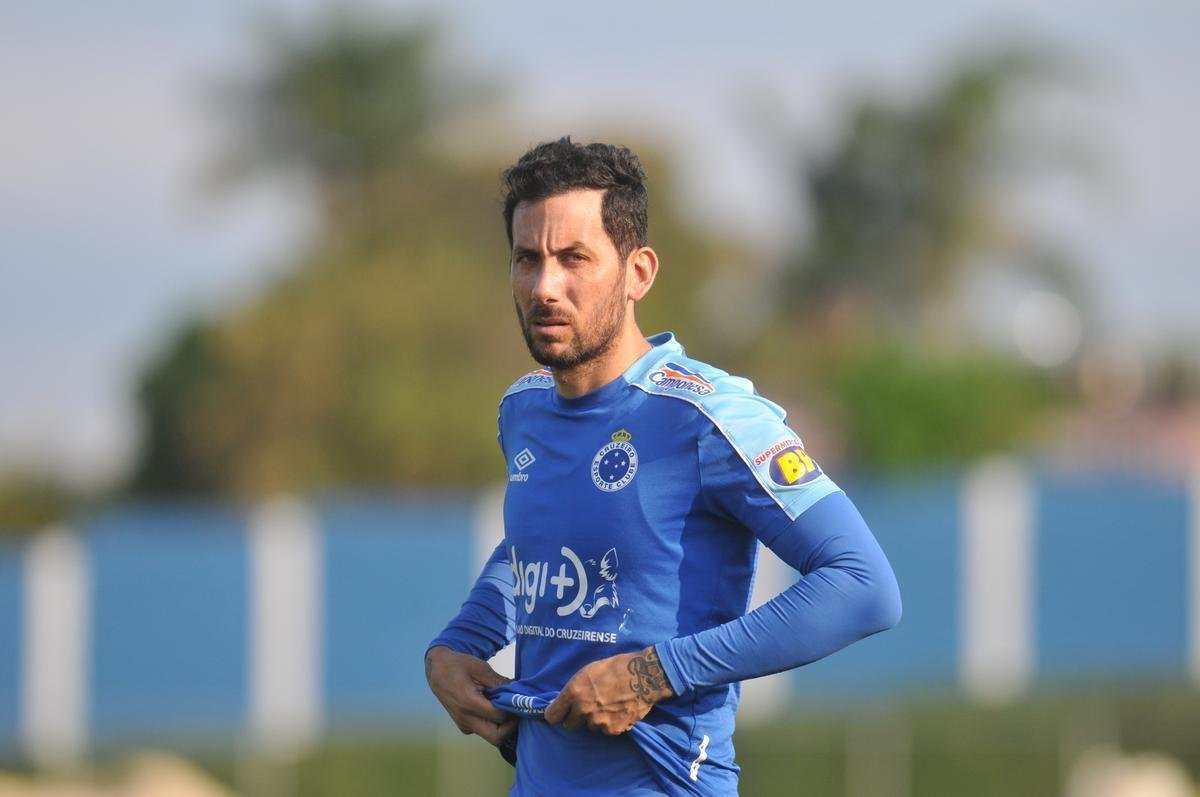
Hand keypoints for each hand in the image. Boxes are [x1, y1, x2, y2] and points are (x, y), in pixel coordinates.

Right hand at [424, 646, 517, 746]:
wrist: (437, 671)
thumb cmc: (459, 665)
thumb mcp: (481, 668)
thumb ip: (500, 682)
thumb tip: (520, 691)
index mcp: (468, 703)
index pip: (500, 717)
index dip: (513, 710)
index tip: (520, 701)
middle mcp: (465, 719)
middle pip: (496, 738)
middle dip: (511, 727)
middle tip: (517, 710)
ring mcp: (463, 725)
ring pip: (491, 736)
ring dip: (503, 726)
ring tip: (507, 707)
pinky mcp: (464, 726)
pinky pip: (484, 731)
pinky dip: (494, 724)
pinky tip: (496, 707)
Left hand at [544, 646, 673, 734]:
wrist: (644, 676)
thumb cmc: (615, 668)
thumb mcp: (588, 671)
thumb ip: (574, 689)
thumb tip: (564, 702)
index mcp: (574, 692)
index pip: (552, 716)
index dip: (556, 714)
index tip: (559, 713)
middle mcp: (583, 709)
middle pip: (570, 725)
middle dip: (576, 718)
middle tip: (588, 707)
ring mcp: (599, 722)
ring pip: (590, 727)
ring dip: (595, 720)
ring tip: (608, 705)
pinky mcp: (614, 730)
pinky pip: (606, 730)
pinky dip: (611, 724)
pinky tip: (618, 710)